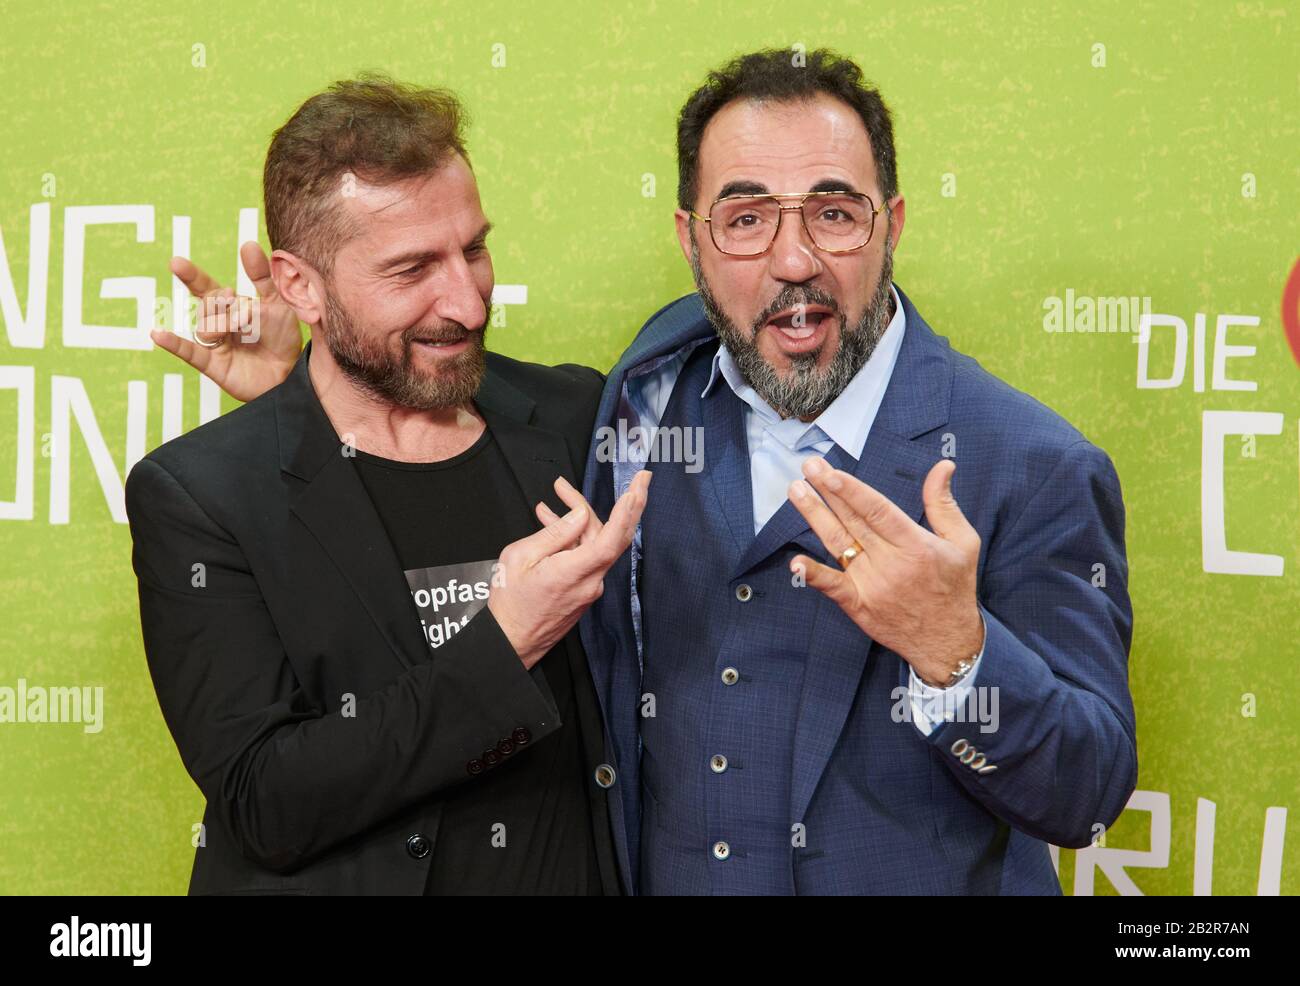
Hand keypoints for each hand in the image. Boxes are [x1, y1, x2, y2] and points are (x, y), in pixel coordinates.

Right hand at [151, 241, 303, 402]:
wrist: (293, 372)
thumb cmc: (283, 337)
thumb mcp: (277, 302)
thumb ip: (262, 276)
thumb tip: (248, 244)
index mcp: (230, 307)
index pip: (205, 288)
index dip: (191, 276)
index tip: (176, 263)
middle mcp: (218, 324)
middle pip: (207, 305)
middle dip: (222, 303)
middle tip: (242, 308)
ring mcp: (214, 345)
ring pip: (204, 327)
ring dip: (222, 324)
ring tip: (243, 327)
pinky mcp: (214, 366)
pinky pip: (189, 353)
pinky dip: (174, 344)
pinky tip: (158, 335)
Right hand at [489, 470, 650, 667]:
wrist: (509, 642)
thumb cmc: (510, 603)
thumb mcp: (521, 558)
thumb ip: (554, 534)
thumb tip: (579, 516)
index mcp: (574, 572)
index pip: (611, 538)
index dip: (628, 511)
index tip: (638, 487)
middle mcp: (590, 582)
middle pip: (609, 536)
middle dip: (611, 506)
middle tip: (601, 482)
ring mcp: (589, 589)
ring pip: (595, 545)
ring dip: (578, 522)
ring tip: (552, 500)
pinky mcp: (584, 593)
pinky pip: (586, 558)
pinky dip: (574, 540)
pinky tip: (554, 525)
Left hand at [788, 456, 983, 685]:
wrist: (946, 641)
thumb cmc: (954, 587)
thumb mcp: (963, 542)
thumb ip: (944, 504)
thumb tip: (942, 466)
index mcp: (916, 546)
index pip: (878, 511)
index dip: (851, 491)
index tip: (830, 473)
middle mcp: (891, 564)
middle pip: (853, 521)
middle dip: (827, 492)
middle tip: (809, 466)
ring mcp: (871, 585)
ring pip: (837, 544)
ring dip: (815, 516)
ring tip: (796, 491)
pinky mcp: (858, 604)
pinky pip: (832, 586)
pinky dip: (813, 574)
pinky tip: (795, 561)